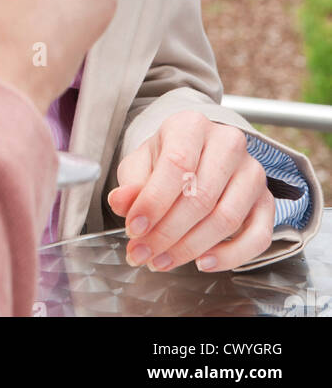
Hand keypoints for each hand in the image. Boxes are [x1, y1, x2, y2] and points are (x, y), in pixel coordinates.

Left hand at [108, 111, 275, 271]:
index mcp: (192, 125)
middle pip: (201, 197)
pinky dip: (231, 256)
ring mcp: (252, 172)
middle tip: (143, 252)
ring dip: (191, 248)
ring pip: (227, 219)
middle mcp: (228, 144)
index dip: (154, 202)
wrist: (197, 154)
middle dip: (167, 233)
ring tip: (163, 260)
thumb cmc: (168, 158)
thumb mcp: (141, 163)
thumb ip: (131, 183)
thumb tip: (121, 202)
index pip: (177, 164)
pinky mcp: (266, 200)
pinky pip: (258, 236)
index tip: (134, 228)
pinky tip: (203, 262)